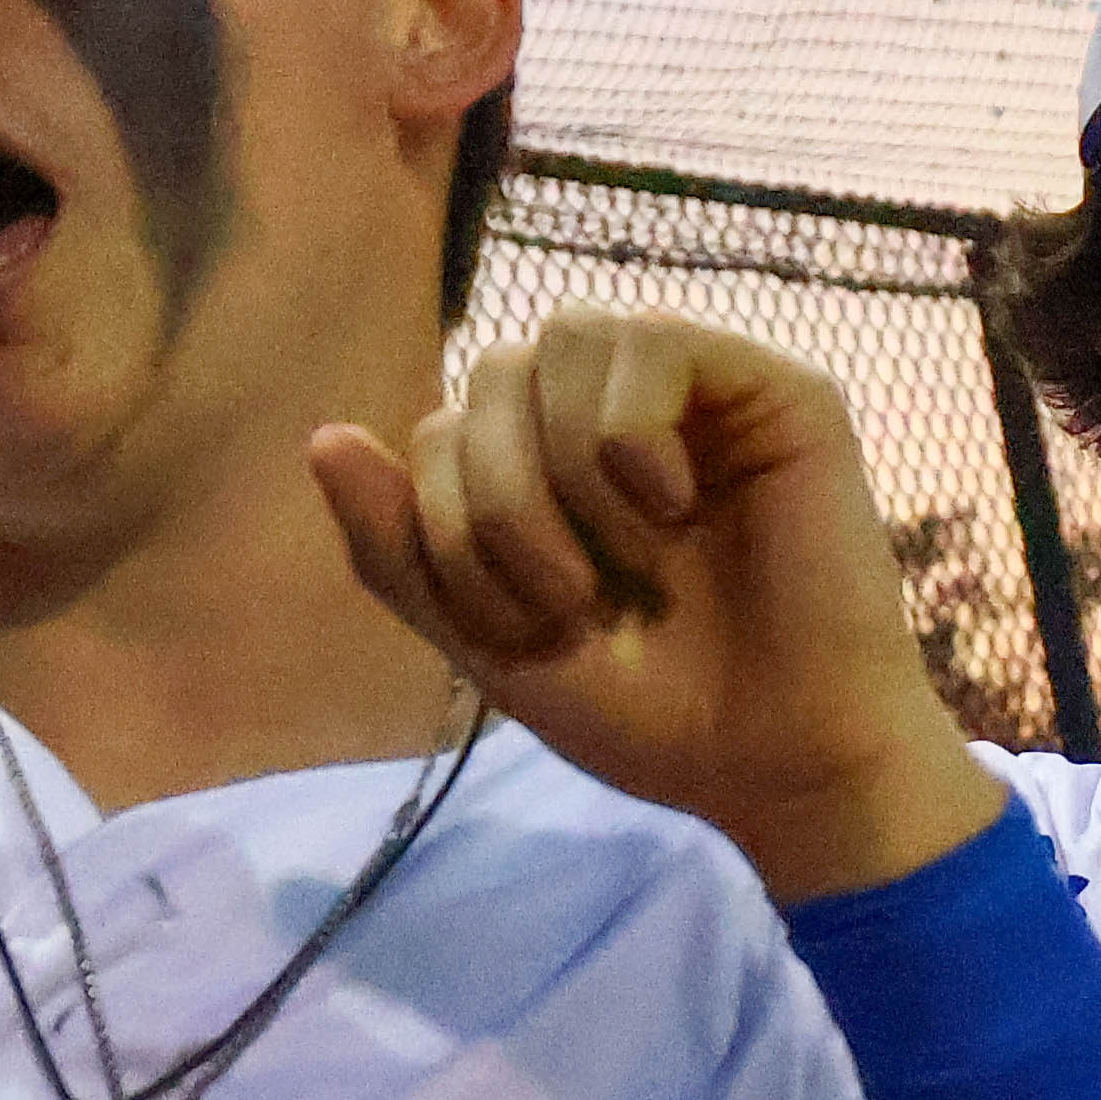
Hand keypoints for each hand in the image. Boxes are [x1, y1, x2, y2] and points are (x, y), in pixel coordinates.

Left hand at [309, 312, 994, 901]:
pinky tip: (673, 507)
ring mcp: (696, 392)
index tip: (528, 630)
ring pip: (564, 337)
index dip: (451, 529)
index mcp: (547, 463)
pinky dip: (632, 434)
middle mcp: (614, 410)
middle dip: (500, 505)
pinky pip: (653, 340)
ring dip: (568, 473)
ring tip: (634, 565)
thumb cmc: (653, 709)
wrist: (779, 762)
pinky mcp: (773, 390)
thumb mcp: (492, 643)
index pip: (443, 427)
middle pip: (493, 371)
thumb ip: (402, 551)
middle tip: (573, 605)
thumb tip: (321, 436)